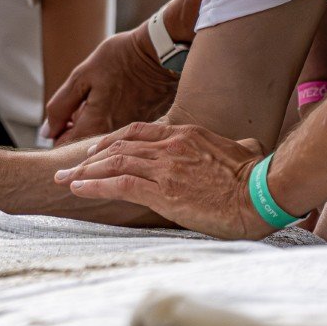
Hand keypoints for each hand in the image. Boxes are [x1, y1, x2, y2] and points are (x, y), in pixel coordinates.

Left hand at [44, 24, 178, 145]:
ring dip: (93, 126)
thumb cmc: (120, 58)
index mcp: (96, 125)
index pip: (65, 147)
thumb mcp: (82, 76)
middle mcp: (114, 136)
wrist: (161, 52)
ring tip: (99, 99)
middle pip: (83, 146)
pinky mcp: (144, 125)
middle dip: (74, 131)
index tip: (58, 121)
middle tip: (78, 107)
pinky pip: (118, 132)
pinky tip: (116, 101)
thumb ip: (61, 106)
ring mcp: (131, 132)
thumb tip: (47, 132)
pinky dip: (111, 121)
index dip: (55, 136)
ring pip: (101, 139)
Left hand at [55, 121, 274, 239]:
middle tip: (68, 167)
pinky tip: (79, 189)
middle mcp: (169, 146)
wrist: (262, 193)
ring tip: (64, 179)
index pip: (137, 132)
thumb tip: (249, 147)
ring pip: (113, 163)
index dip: (112, 141)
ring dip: (84, 171)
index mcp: (185, 135)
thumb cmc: (259, 178)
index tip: (96, 150)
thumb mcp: (246, 152)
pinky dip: (94, 185)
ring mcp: (164, 167)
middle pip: (118, 147)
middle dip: (89, 158)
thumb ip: (240, 147)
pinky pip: (118, 184)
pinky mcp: (162, 190)